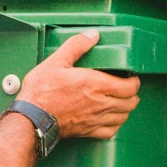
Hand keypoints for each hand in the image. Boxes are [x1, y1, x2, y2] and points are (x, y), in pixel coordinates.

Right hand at [17, 31, 140, 139]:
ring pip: (123, 117)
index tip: (130, 77)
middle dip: (132, 95)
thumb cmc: (42, 91)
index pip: (131, 87)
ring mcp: (95, 119)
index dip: (134, 81)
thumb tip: (92, 35)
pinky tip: (110, 120)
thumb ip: (76, 46)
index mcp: (97, 84)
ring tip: (121, 102)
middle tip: (127, 88)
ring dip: (125, 109)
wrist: (32, 119)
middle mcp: (101, 103)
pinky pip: (111, 131)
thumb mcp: (56, 62)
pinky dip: (115, 125)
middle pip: (131, 103)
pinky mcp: (88, 131)